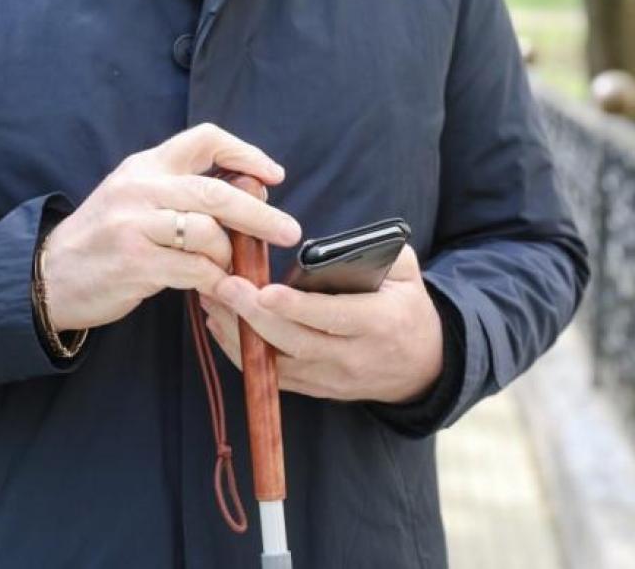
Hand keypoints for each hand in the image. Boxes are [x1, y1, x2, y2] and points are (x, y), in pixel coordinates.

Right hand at [38, 123, 301, 330]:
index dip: (246, 153)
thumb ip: (183, 192)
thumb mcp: (136, 200)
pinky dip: (216, 281)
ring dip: (230, 256)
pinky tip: (218, 288)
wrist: (49, 277)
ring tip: (231, 270)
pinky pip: (197, 270)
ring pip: (209, 233)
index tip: (274, 176)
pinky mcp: (135, 262)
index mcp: (144, 165)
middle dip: (261, 214)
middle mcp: (140, 188)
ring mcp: (135, 225)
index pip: (204, 139)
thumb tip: (251, 192)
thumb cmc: (104, 241)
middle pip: (217, 192)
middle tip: (290, 231)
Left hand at [199, 245, 442, 403]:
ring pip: (277, 364)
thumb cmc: (406, 306)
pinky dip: (241, 352)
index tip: (265, 291)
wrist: (422, 365)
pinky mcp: (315, 390)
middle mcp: (354, 356)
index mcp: (380, 322)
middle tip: (223, 286)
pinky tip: (220, 323)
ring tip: (212, 300)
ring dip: (238, 333)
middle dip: (254, 315)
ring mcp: (332, 379)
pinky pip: (271, 376)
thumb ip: (375, 251)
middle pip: (296, 342)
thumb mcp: (406, 272)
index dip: (297, 307)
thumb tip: (328, 244)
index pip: (333, 318)